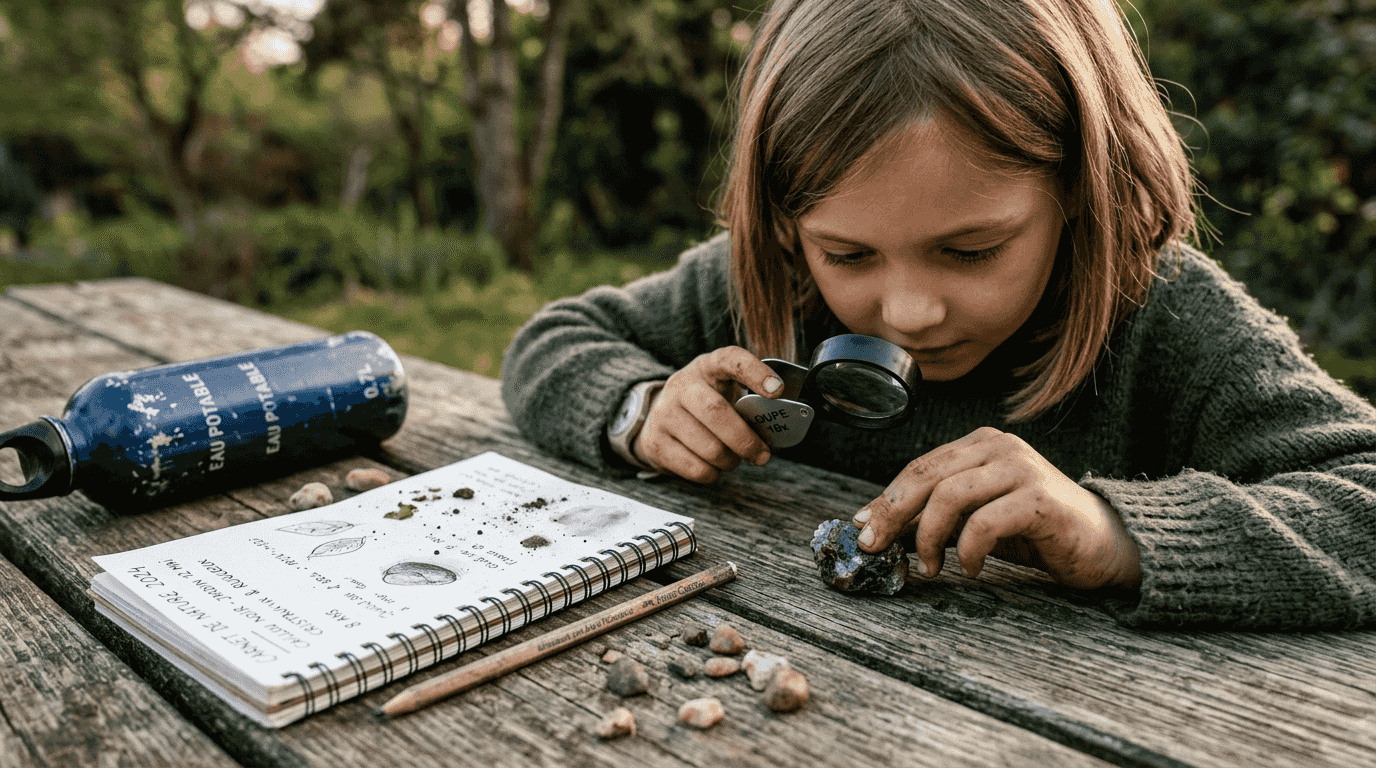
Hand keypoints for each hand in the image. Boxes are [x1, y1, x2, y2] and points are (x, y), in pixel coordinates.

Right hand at [633, 346, 782, 482]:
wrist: (660, 420)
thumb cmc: (706, 406)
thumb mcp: (724, 392)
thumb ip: (748, 406)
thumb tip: (771, 434)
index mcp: (707, 367)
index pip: (730, 360)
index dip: (755, 373)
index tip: (777, 391)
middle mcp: (681, 385)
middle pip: (716, 412)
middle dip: (746, 440)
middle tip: (762, 456)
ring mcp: (664, 414)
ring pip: (710, 449)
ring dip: (731, 461)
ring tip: (732, 458)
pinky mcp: (655, 443)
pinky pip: (697, 469)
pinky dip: (714, 474)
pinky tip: (713, 465)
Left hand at [852, 427, 1140, 589]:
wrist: (1104, 544)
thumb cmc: (1036, 530)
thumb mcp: (976, 519)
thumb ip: (937, 517)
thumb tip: (881, 529)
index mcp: (981, 444)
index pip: (919, 467)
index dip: (886, 498)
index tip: (861, 526)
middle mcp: (999, 447)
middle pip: (927, 476)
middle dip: (893, 514)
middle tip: (875, 546)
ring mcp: (1021, 469)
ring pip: (950, 495)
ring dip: (928, 537)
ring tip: (929, 567)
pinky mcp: (1040, 499)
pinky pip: (986, 522)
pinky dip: (969, 550)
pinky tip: (970, 569)